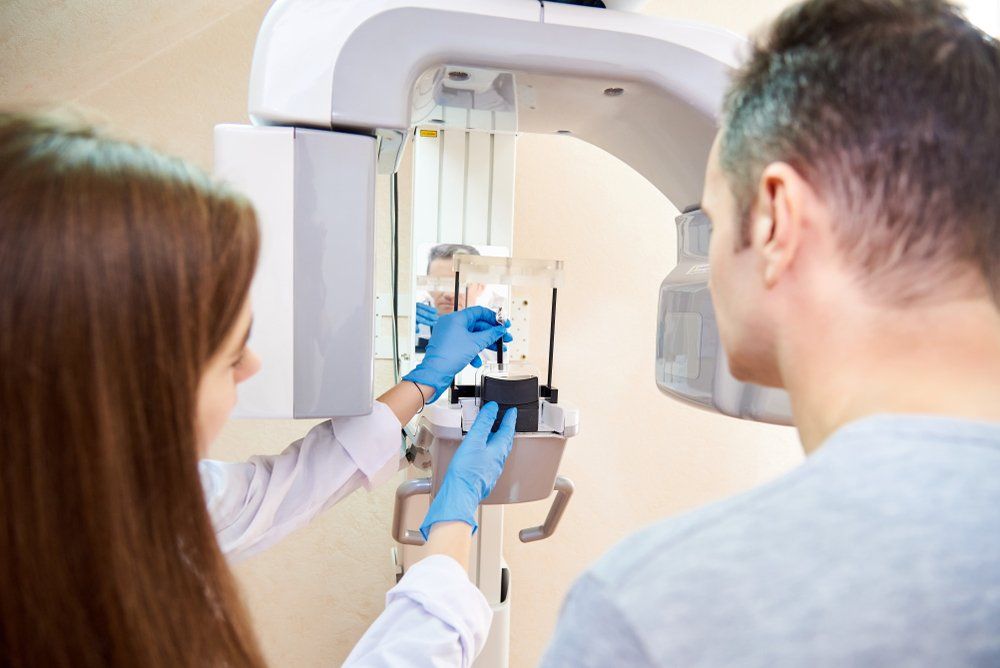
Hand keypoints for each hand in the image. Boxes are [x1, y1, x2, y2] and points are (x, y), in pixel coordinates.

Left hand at [404, 306, 512, 401]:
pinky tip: (477, 361)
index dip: (493, 317)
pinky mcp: (449, 346)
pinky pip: (465, 345)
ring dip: (485, 344)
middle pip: (477, 325)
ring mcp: (449, 335)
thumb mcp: (475, 344)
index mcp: (456, 318)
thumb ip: (490, 335)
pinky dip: (473, 352)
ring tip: (497, 350)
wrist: (435, 373)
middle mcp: (451, 324)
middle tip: (504, 338)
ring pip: (472, 336)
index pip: (478, 312)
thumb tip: (500, 330)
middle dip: (492, 333)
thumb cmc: (449, 356)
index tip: (503, 323)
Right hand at [420, 403, 516, 539]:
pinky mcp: (484, 479)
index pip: (508, 431)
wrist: (460, 494)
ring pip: (499, 453)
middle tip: (505, 423)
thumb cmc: (466, 471)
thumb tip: (493, 409)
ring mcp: (492, 471)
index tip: (512, 412)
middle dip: (506, 431)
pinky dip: (489, 454)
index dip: (510, 419)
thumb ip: (484, 423)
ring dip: (497, 442)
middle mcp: (498, 461)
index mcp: (498, 450)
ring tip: (492, 436)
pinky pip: (491, 462)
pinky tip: (482, 455)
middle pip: (505, 442)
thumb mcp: (474, 440)